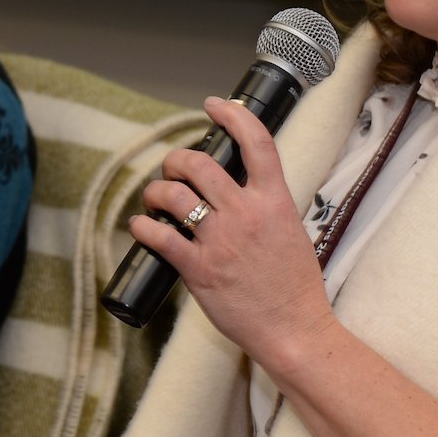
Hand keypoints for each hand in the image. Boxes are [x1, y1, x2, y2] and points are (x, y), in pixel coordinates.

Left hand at [129, 96, 336, 367]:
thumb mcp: (291, 232)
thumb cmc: (295, 287)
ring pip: (173, 194)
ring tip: (154, 200)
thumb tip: (242, 192)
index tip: (214, 106)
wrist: (295, 330)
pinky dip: (143, 227)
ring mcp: (221, 241)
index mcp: (274, 201)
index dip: (232, 115)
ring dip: (156, 191)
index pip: (256, 142)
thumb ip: (267, 207)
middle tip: (172, 170)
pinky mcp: (199, 270)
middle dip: (176, 160)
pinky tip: (142, 227)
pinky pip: (160, 237)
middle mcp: (245, 214)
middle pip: (199, 163)